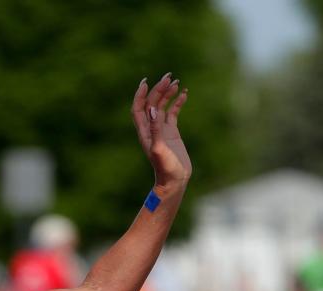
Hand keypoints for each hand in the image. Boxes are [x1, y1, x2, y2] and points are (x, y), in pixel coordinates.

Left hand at [132, 74, 190, 192]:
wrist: (174, 181)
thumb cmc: (166, 169)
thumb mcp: (159, 148)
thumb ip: (155, 130)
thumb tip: (153, 109)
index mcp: (145, 132)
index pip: (138, 109)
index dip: (140, 95)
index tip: (146, 81)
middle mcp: (151, 129)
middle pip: (151, 103)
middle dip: (158, 89)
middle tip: (168, 77)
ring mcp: (162, 130)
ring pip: (162, 106)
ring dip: (167, 93)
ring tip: (176, 82)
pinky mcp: (172, 133)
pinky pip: (173, 113)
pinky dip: (177, 102)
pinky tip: (184, 93)